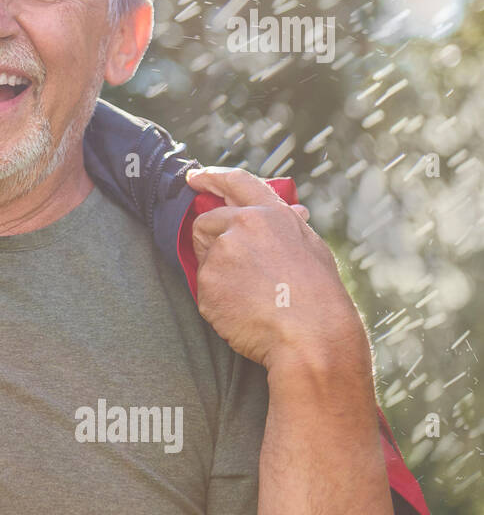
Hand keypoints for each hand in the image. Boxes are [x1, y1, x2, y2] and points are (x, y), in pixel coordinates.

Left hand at [184, 166, 368, 374]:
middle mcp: (241, 226)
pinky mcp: (206, 284)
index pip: (234, 182)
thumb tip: (295, 210)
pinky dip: (218, 300)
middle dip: (211, 240)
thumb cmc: (319, 295)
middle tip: (236, 268)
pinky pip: (204, 289)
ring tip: (252, 294)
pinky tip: (245, 311)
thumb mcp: (312, 248)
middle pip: (206, 223)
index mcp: (270, 213)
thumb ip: (291, 226)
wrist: (311, 336)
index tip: (194, 178)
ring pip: (204, 258)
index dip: (211, 178)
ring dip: (218, 272)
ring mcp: (220, 254)